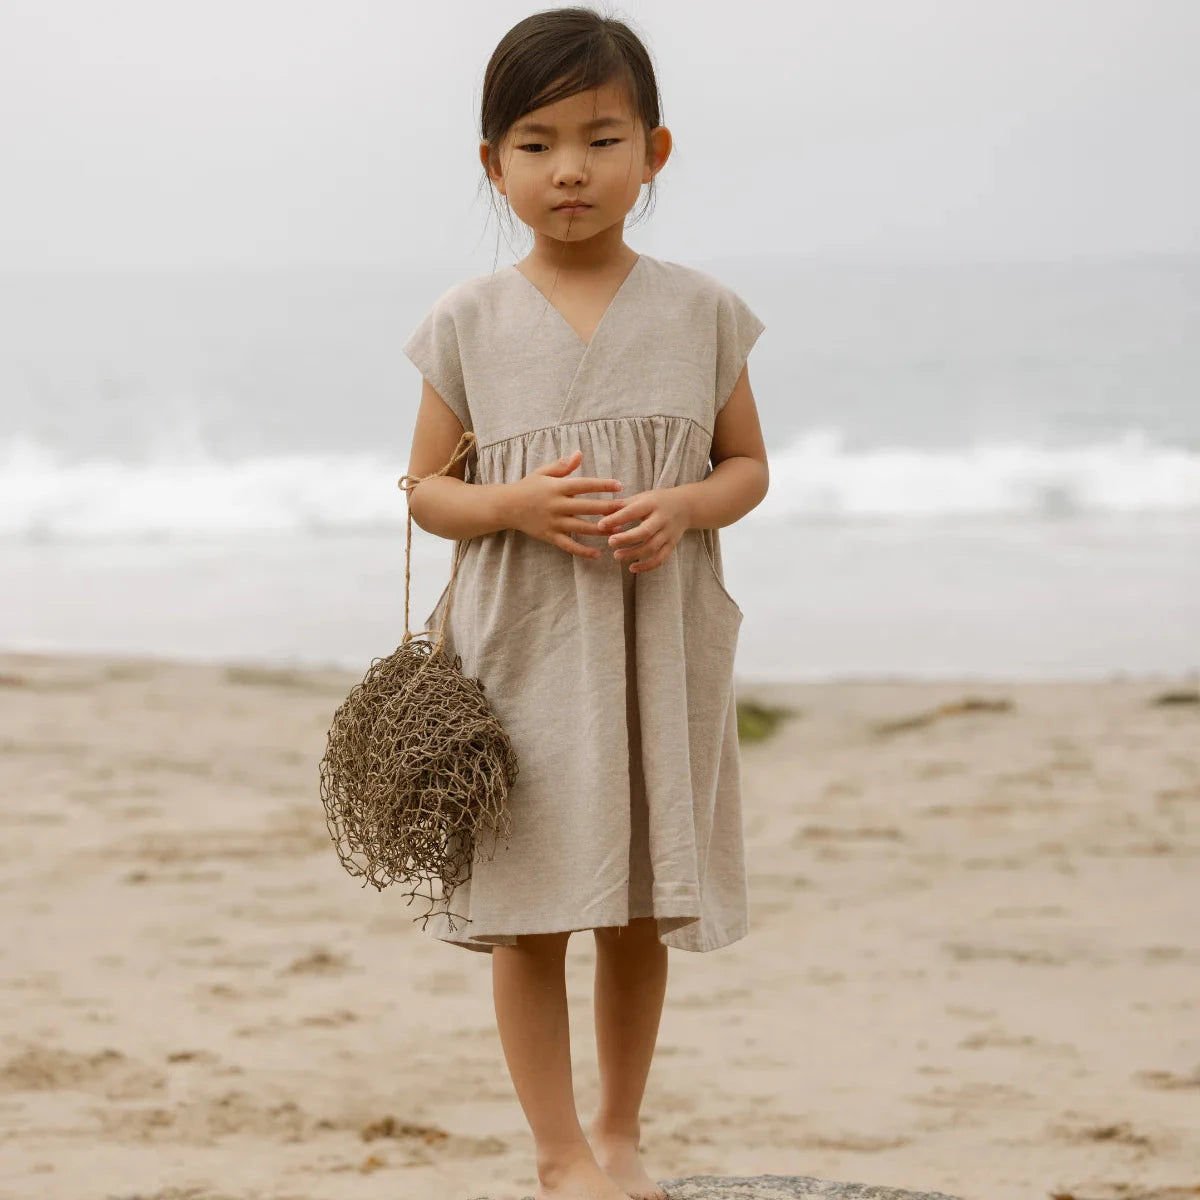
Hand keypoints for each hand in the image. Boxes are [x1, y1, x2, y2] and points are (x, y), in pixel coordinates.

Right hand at [505, 449, 625, 559]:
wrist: (506, 506)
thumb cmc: (528, 487)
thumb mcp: (543, 472)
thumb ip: (563, 465)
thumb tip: (579, 453)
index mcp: (557, 487)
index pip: (584, 485)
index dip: (602, 485)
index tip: (619, 485)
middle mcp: (557, 505)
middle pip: (587, 507)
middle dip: (608, 508)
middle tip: (628, 509)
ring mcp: (553, 522)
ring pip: (581, 527)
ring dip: (601, 530)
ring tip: (620, 530)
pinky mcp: (550, 536)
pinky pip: (569, 546)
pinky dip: (583, 551)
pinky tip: (598, 553)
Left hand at [595, 487, 691, 572]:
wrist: (686, 506)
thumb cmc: (657, 501)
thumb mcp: (641, 498)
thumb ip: (622, 506)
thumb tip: (600, 513)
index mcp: (652, 504)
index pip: (632, 512)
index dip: (616, 519)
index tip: (600, 525)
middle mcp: (662, 519)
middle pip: (645, 531)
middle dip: (627, 538)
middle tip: (610, 542)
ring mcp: (668, 533)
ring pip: (652, 547)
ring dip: (634, 554)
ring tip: (617, 556)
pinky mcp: (671, 545)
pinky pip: (660, 559)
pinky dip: (647, 566)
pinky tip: (632, 569)